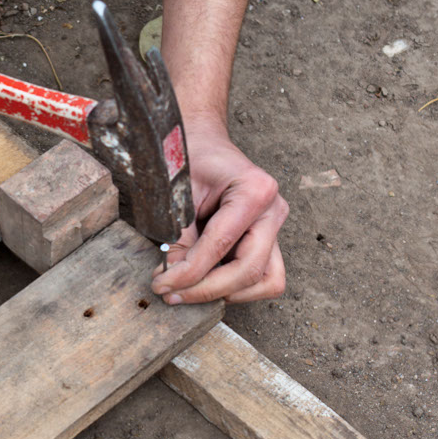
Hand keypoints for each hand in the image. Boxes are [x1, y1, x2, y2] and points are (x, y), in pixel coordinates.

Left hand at [151, 113, 287, 303]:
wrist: (204, 144)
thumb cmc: (190, 159)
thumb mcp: (176, 193)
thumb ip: (177, 236)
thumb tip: (173, 280)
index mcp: (255, 189)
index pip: (221, 244)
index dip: (189, 273)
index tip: (161, 285)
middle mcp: (274, 210)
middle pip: (249, 270)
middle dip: (208, 290)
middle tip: (172, 294)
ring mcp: (276, 227)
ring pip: (265, 281)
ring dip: (227, 293)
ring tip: (190, 290)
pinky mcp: (270, 241)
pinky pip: (265, 278)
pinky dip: (238, 288)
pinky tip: (208, 281)